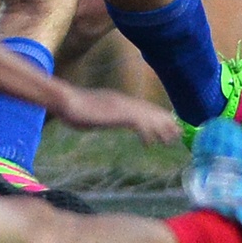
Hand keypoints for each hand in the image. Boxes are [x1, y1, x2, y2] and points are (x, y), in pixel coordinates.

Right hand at [53, 86, 182, 145]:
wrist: (63, 100)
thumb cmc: (72, 108)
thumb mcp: (93, 115)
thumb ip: (102, 117)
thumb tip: (102, 120)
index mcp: (119, 101)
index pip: (143, 108)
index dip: (157, 117)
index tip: (168, 125)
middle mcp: (123, 101)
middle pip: (150, 111)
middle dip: (165, 123)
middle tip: (178, 134)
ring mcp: (120, 106)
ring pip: (147, 116)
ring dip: (160, 128)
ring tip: (171, 140)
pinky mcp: (115, 113)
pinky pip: (136, 123)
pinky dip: (145, 132)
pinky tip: (149, 143)